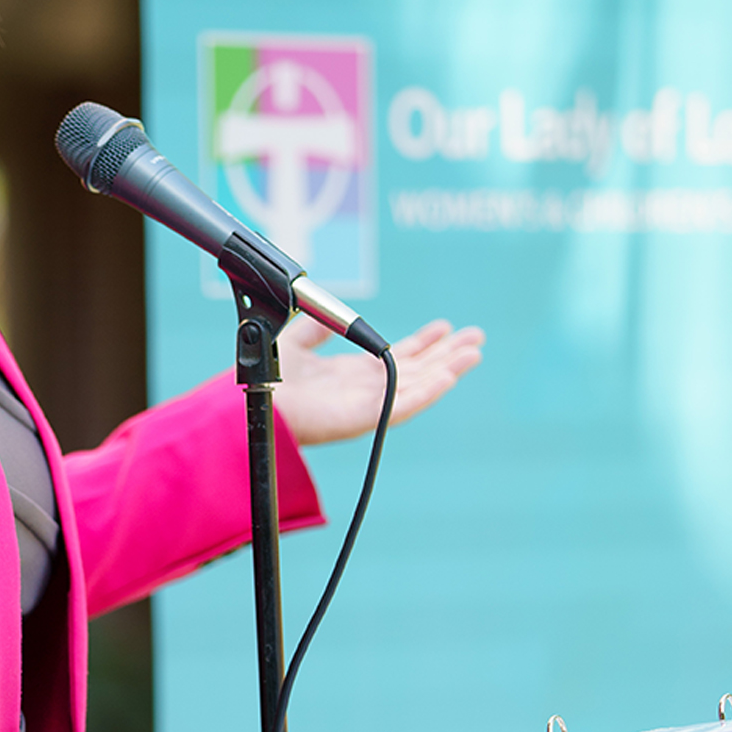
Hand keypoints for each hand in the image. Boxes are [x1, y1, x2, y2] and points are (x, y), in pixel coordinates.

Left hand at [273, 316, 483, 445]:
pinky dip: (426, 392)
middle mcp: (363, 390)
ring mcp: (366, 405)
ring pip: (417, 386)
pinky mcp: (363, 418)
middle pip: (416, 370)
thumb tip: (331, 314)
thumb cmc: (268, 379)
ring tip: (474, 354)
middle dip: (446, 354)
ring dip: (447, 370)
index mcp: (350, 374)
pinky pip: (401, 406)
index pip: (396, 358)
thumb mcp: (295, 341)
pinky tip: (447, 377)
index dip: (423, 343)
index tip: (445, 328)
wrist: (255, 399)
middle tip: (476, 338)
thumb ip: (316, 327)